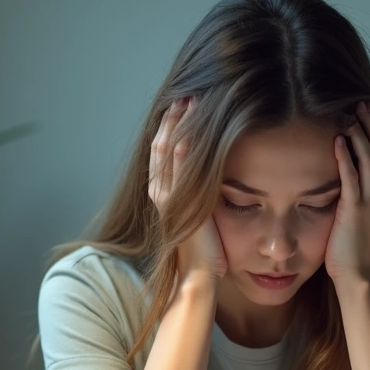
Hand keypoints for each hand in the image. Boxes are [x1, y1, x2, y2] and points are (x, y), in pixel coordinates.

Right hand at [149, 96, 226, 282]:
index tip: (181, 106)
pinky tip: (189, 128)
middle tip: (184, 94)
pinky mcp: (178, 205)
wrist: (197, 275)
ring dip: (176, 126)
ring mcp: (167, 199)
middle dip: (172, 119)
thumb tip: (210, 175)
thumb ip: (198, 194)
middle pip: (161, 146)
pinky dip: (182, 147)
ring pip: (167, 153)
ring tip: (188, 101)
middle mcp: (160, 194)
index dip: (170, 128)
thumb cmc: (203, 251)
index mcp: (163, 195)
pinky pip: (178, 170)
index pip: (163, 154)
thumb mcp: (198, 215)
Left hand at [324, 100, 369, 285]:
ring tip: (350, 115)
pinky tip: (338, 141)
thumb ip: (364, 190)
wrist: (359, 273)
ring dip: (360, 134)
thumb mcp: (367, 212)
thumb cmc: (357, 245)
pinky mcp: (355, 211)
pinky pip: (352, 177)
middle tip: (361, 104)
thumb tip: (352, 169)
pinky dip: (345, 157)